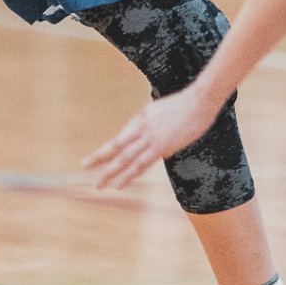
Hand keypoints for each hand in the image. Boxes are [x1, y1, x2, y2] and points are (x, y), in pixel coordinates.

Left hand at [83, 83, 226, 190]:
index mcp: (141, 118)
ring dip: (111, 173)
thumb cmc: (188, 104)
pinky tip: (120, 184)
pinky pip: (140, 164)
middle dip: (99, 158)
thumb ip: (157, 124)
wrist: (200, 100)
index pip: (121, 137)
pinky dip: (129, 175)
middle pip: (116, 146)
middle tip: (85, 166)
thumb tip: (158, 141)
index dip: (108, 148)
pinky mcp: (160, 146)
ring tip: (99, 184)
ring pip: (125, 158)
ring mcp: (150, 137)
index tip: (96, 157)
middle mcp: (141, 127)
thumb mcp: (165, 111)